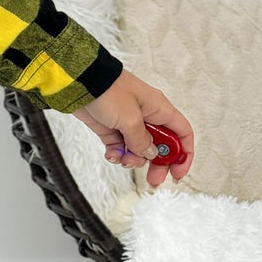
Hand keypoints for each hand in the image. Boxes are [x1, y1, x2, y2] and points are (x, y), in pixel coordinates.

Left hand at [71, 68, 192, 188]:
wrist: (78, 81)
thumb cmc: (107, 90)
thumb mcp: (130, 119)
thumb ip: (142, 141)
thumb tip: (151, 155)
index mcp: (159, 109)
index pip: (182, 133)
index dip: (184, 154)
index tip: (177, 173)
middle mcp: (147, 116)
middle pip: (161, 146)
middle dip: (158, 164)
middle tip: (153, 180)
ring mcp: (128, 123)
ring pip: (139, 150)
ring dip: (133, 159)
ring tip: (122, 158)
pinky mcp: (111, 128)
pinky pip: (120, 147)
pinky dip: (117, 154)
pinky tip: (111, 154)